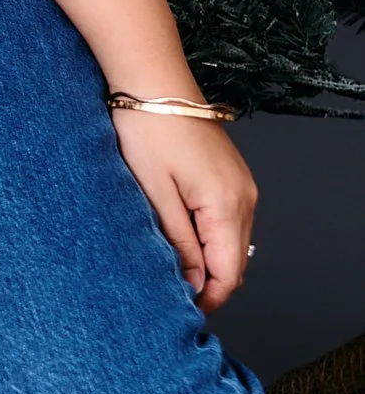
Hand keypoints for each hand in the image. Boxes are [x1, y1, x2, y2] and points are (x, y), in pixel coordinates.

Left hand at [111, 106, 256, 311]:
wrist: (155, 83)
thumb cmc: (149, 132)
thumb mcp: (155, 194)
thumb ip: (178, 242)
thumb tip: (192, 283)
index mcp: (227, 206)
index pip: (230, 274)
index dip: (208, 298)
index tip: (179, 310)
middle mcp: (245, 198)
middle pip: (235, 261)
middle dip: (207, 282)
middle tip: (168, 293)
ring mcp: (242, 185)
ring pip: (232, 242)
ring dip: (207, 260)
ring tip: (169, 267)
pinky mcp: (232, 176)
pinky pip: (227, 220)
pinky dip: (209, 236)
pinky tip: (179, 236)